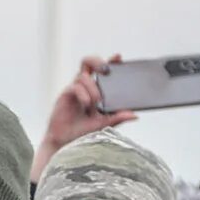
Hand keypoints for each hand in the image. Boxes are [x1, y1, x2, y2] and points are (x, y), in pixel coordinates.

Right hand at [32, 54, 137, 181]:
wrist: (66, 142)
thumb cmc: (83, 131)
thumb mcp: (105, 123)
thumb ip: (118, 117)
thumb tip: (134, 115)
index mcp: (96, 89)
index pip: (102, 70)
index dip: (110, 62)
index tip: (118, 58)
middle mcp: (85, 87)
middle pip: (88, 63)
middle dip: (97, 61)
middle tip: (106, 69)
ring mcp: (74, 90)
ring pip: (82, 76)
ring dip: (92, 87)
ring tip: (96, 101)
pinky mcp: (65, 95)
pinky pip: (75, 87)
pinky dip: (83, 93)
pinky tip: (87, 103)